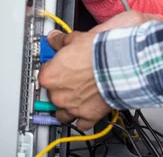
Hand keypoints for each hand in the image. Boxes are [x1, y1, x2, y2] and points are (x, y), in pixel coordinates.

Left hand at [38, 12, 161, 129]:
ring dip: (67, 106)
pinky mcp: (89, 116)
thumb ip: (61, 41)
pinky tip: (87, 109)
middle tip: (72, 77)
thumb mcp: (75, 38)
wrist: (119, 64)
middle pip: (52, 94)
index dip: (52, 69)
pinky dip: (83, 118)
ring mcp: (72, 108)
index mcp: (50, 76)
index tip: (57, 66)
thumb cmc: (97, 52)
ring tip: (77, 95)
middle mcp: (58, 95)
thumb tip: (54, 38)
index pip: (43, 75)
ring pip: (63, 113)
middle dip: (61, 87)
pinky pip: (82, 123)